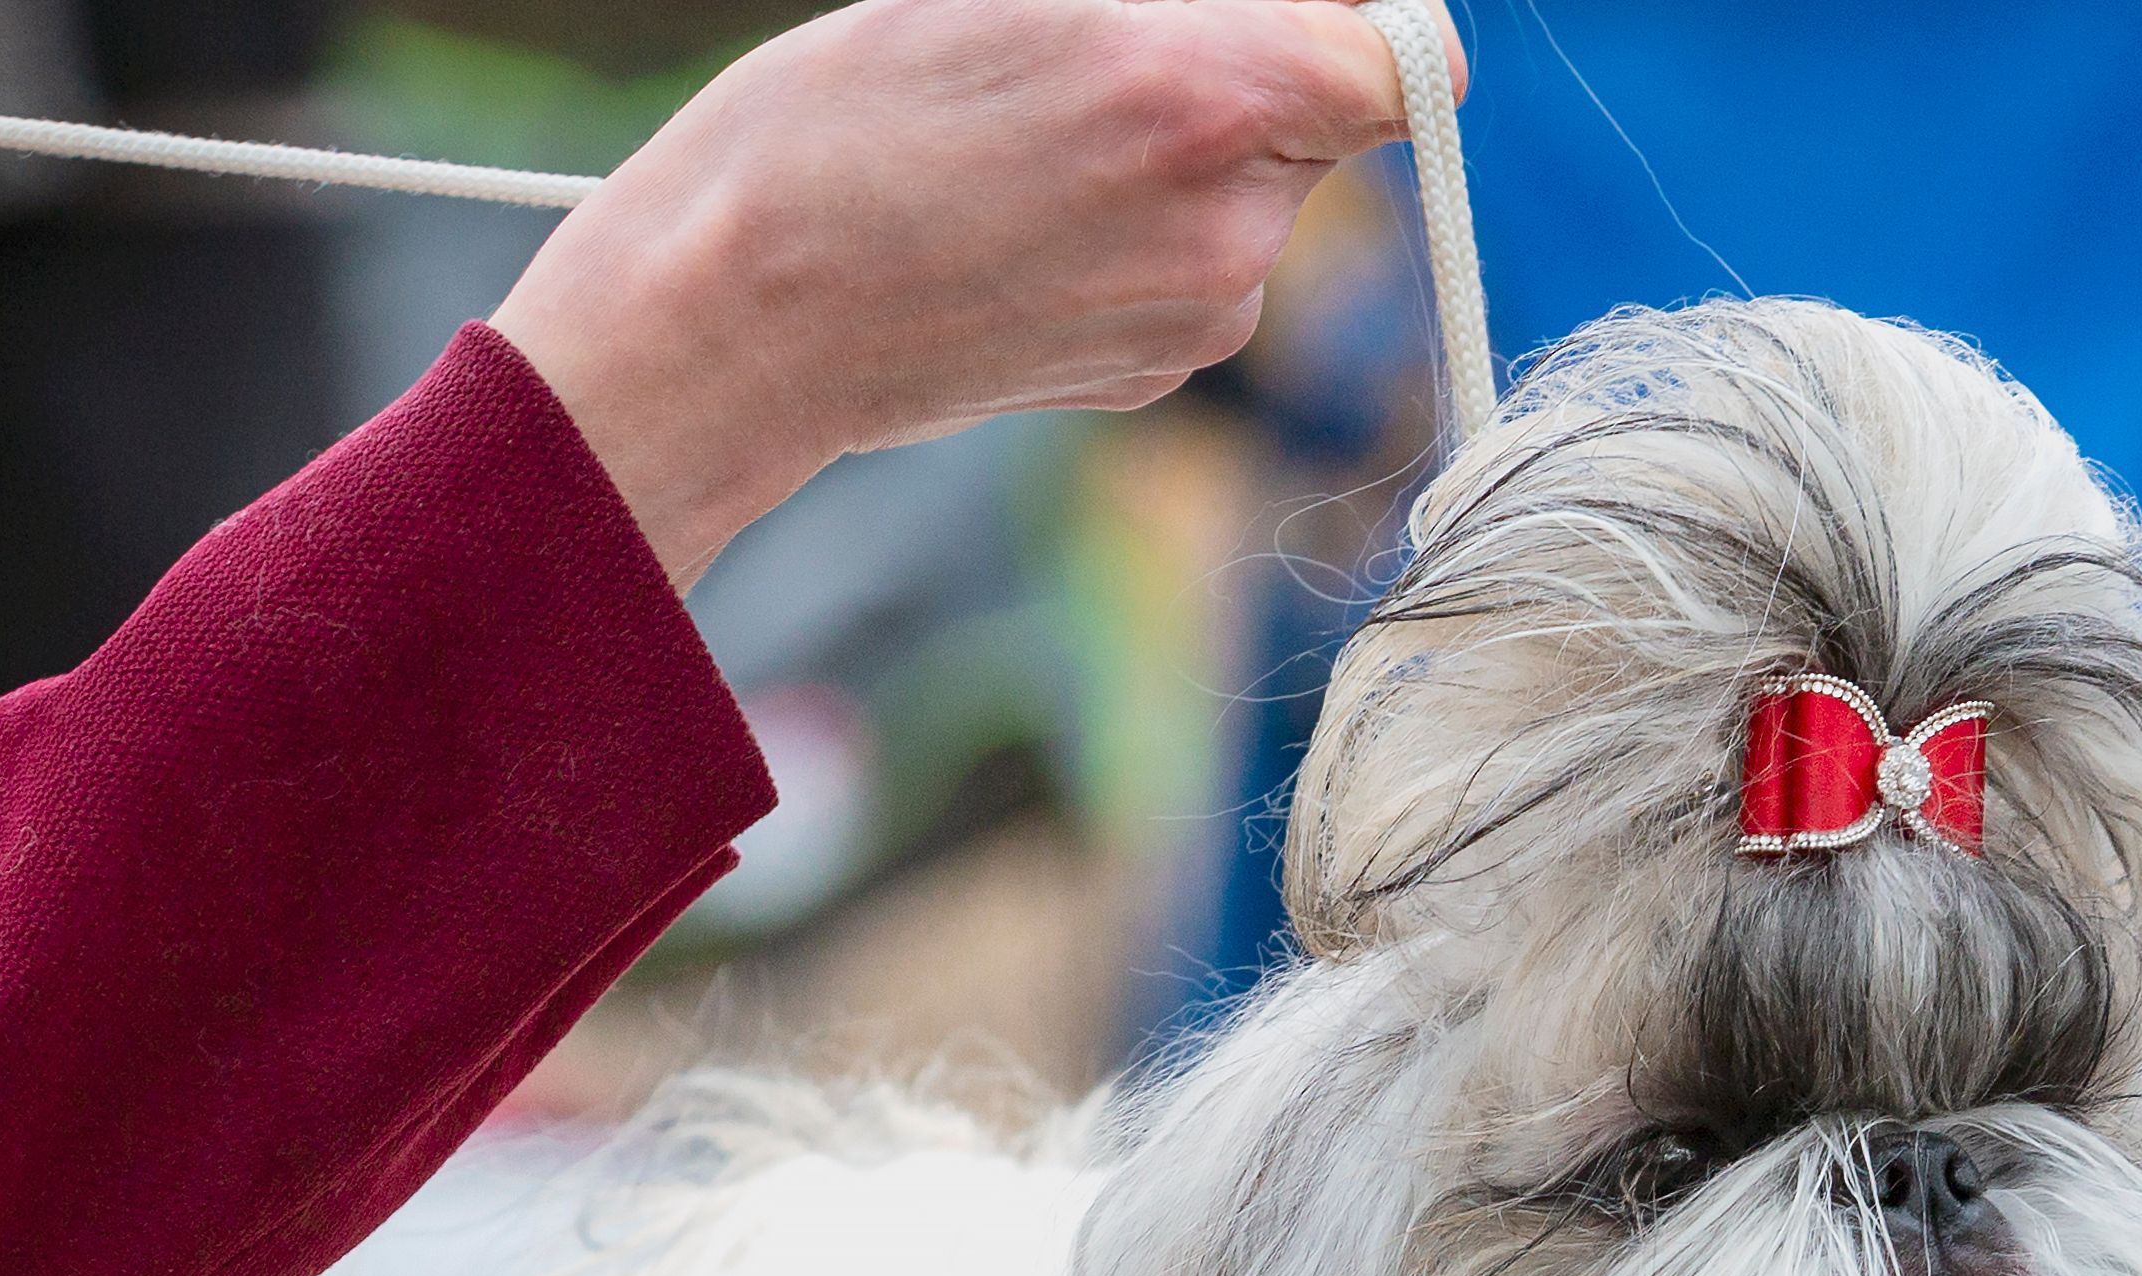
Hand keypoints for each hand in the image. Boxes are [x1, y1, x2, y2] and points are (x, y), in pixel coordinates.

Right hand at [492, 0, 1443, 586]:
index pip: (1400, 60)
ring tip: (1032, 146)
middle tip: (1101, 64)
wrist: (741, 312)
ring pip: (1259, 196)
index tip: (1302, 19)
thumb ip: (1191, 4)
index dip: (1357, 28)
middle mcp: (1234, 223)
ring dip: (1187, 156)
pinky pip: (1200, 270)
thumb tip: (1313, 20)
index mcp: (1210, 93)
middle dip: (1247, 78)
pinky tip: (1025, 222)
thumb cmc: (844, 116)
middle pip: (1324, 121)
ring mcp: (1205, 316)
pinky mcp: (1163, 371)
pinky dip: (1142, 233)